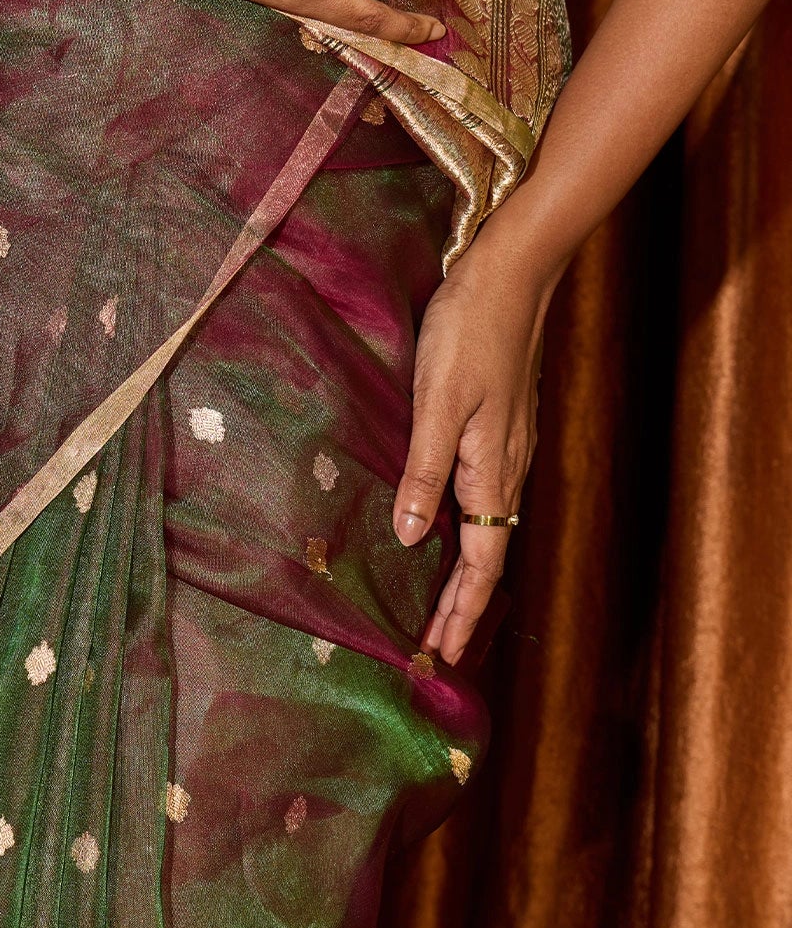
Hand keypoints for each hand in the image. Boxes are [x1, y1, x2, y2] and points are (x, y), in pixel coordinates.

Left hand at [391, 226, 554, 664]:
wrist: (511, 272)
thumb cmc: (471, 331)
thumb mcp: (439, 402)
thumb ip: (425, 470)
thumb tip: (415, 537)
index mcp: (492, 471)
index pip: (481, 563)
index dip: (461, 611)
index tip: (442, 654)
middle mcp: (504, 470)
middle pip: (486, 557)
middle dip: (462, 607)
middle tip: (437, 651)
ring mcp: (503, 450)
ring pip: (485, 531)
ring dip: (464, 576)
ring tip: (440, 610)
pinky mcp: (495, 430)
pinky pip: (481, 502)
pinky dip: (464, 535)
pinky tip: (445, 533)